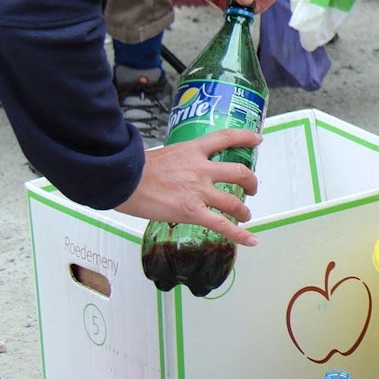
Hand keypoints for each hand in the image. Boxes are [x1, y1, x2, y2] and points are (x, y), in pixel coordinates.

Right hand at [116, 129, 262, 246]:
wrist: (122, 180)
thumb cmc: (134, 169)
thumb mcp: (162, 154)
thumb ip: (179, 162)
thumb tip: (179, 170)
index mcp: (192, 151)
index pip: (225, 138)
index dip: (245, 137)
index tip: (256, 140)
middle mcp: (201, 170)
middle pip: (239, 173)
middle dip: (251, 181)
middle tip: (252, 188)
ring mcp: (199, 191)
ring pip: (234, 202)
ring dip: (244, 211)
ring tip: (245, 215)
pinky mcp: (193, 212)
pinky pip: (222, 225)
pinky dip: (240, 234)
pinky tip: (251, 240)